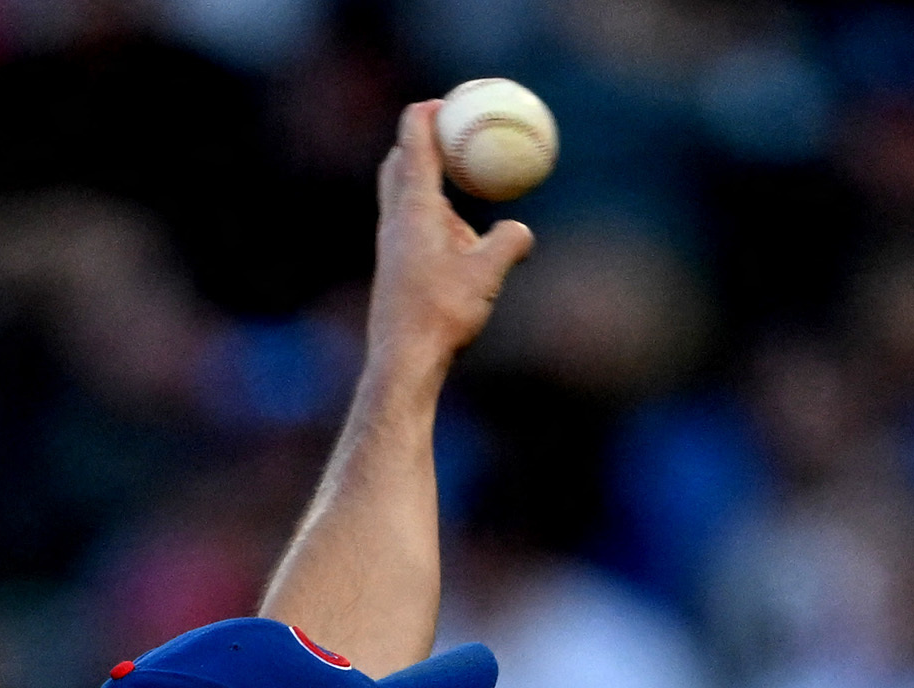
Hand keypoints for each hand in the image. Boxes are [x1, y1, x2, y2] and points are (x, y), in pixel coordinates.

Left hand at [363, 101, 532, 389]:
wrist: (403, 359)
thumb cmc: (442, 314)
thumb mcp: (488, 275)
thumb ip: (509, 243)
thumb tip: (522, 231)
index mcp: (415, 208)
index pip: (414, 142)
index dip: (427, 114)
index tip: (446, 101)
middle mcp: (396, 220)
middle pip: (398, 162)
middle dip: (418, 141)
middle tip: (447, 132)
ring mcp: (391, 244)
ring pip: (401, 195)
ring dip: (423, 177)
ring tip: (456, 178)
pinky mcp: (394, 266)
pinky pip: (410, 222)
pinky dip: (428, 210)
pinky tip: (452, 230)